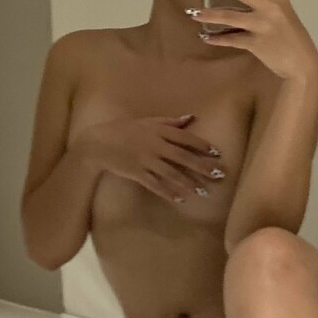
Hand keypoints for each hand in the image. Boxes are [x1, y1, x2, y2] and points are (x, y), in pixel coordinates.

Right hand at [74, 112, 223, 205]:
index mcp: (158, 131)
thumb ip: (170, 122)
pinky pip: (156, 185)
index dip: (202, 146)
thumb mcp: (147, 121)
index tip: (216, 153)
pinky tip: (180, 199)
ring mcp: (146, 161)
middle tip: (219, 174)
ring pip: (172, 174)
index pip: (185, 138)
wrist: (98, 143)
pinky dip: (169, 192)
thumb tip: (191, 118)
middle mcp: (155, 145)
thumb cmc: (124, 129)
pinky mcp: (137, 174)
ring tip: (203, 191)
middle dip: (202, 166)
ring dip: (189, 183)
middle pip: (183, 157)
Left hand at [189, 0, 317, 83]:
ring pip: (231, 17)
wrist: (302, 66)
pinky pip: (232, 40)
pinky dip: (218, 39)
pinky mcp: (258, 44)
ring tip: (193, 14)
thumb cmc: (291, 40)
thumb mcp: (284, 18)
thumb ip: (267, 6)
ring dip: (210, 16)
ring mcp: (264, 26)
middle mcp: (272, 9)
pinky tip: (205, 37)